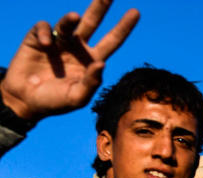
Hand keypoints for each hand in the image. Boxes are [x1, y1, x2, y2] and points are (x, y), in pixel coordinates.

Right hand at [1, 0, 138, 121]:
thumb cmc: (55, 101)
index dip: (123, 27)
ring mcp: (59, 41)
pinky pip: (45, 28)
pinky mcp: (38, 39)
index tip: (135, 12)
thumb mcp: (77, 97)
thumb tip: (101, 64)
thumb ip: (91, 83)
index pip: (112, 41)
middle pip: (93, 22)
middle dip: (101, 7)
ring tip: (74, 17)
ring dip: (71, 19)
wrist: (26, 101)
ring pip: (69, 22)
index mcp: (92, 60)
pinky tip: (45, 45)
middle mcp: (78, 47)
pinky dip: (45, 33)